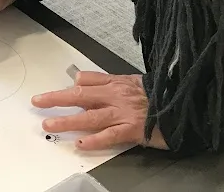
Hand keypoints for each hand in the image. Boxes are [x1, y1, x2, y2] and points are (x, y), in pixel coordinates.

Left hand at [33, 72, 168, 150]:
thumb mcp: (133, 80)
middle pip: (81, 95)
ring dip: (68, 121)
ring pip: (90, 116)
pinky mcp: (133, 130)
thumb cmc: (160, 94)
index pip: (87, 81)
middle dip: (57, 99)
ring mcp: (124, 113)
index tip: (51, 93)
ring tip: (49, 125)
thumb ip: (107, 80)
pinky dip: (95, 140)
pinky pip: (110, 135)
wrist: (185, 104)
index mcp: (117, 83)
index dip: (68, 87)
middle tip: (38, 102)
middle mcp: (116, 96)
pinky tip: (80, 144)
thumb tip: (81, 79)